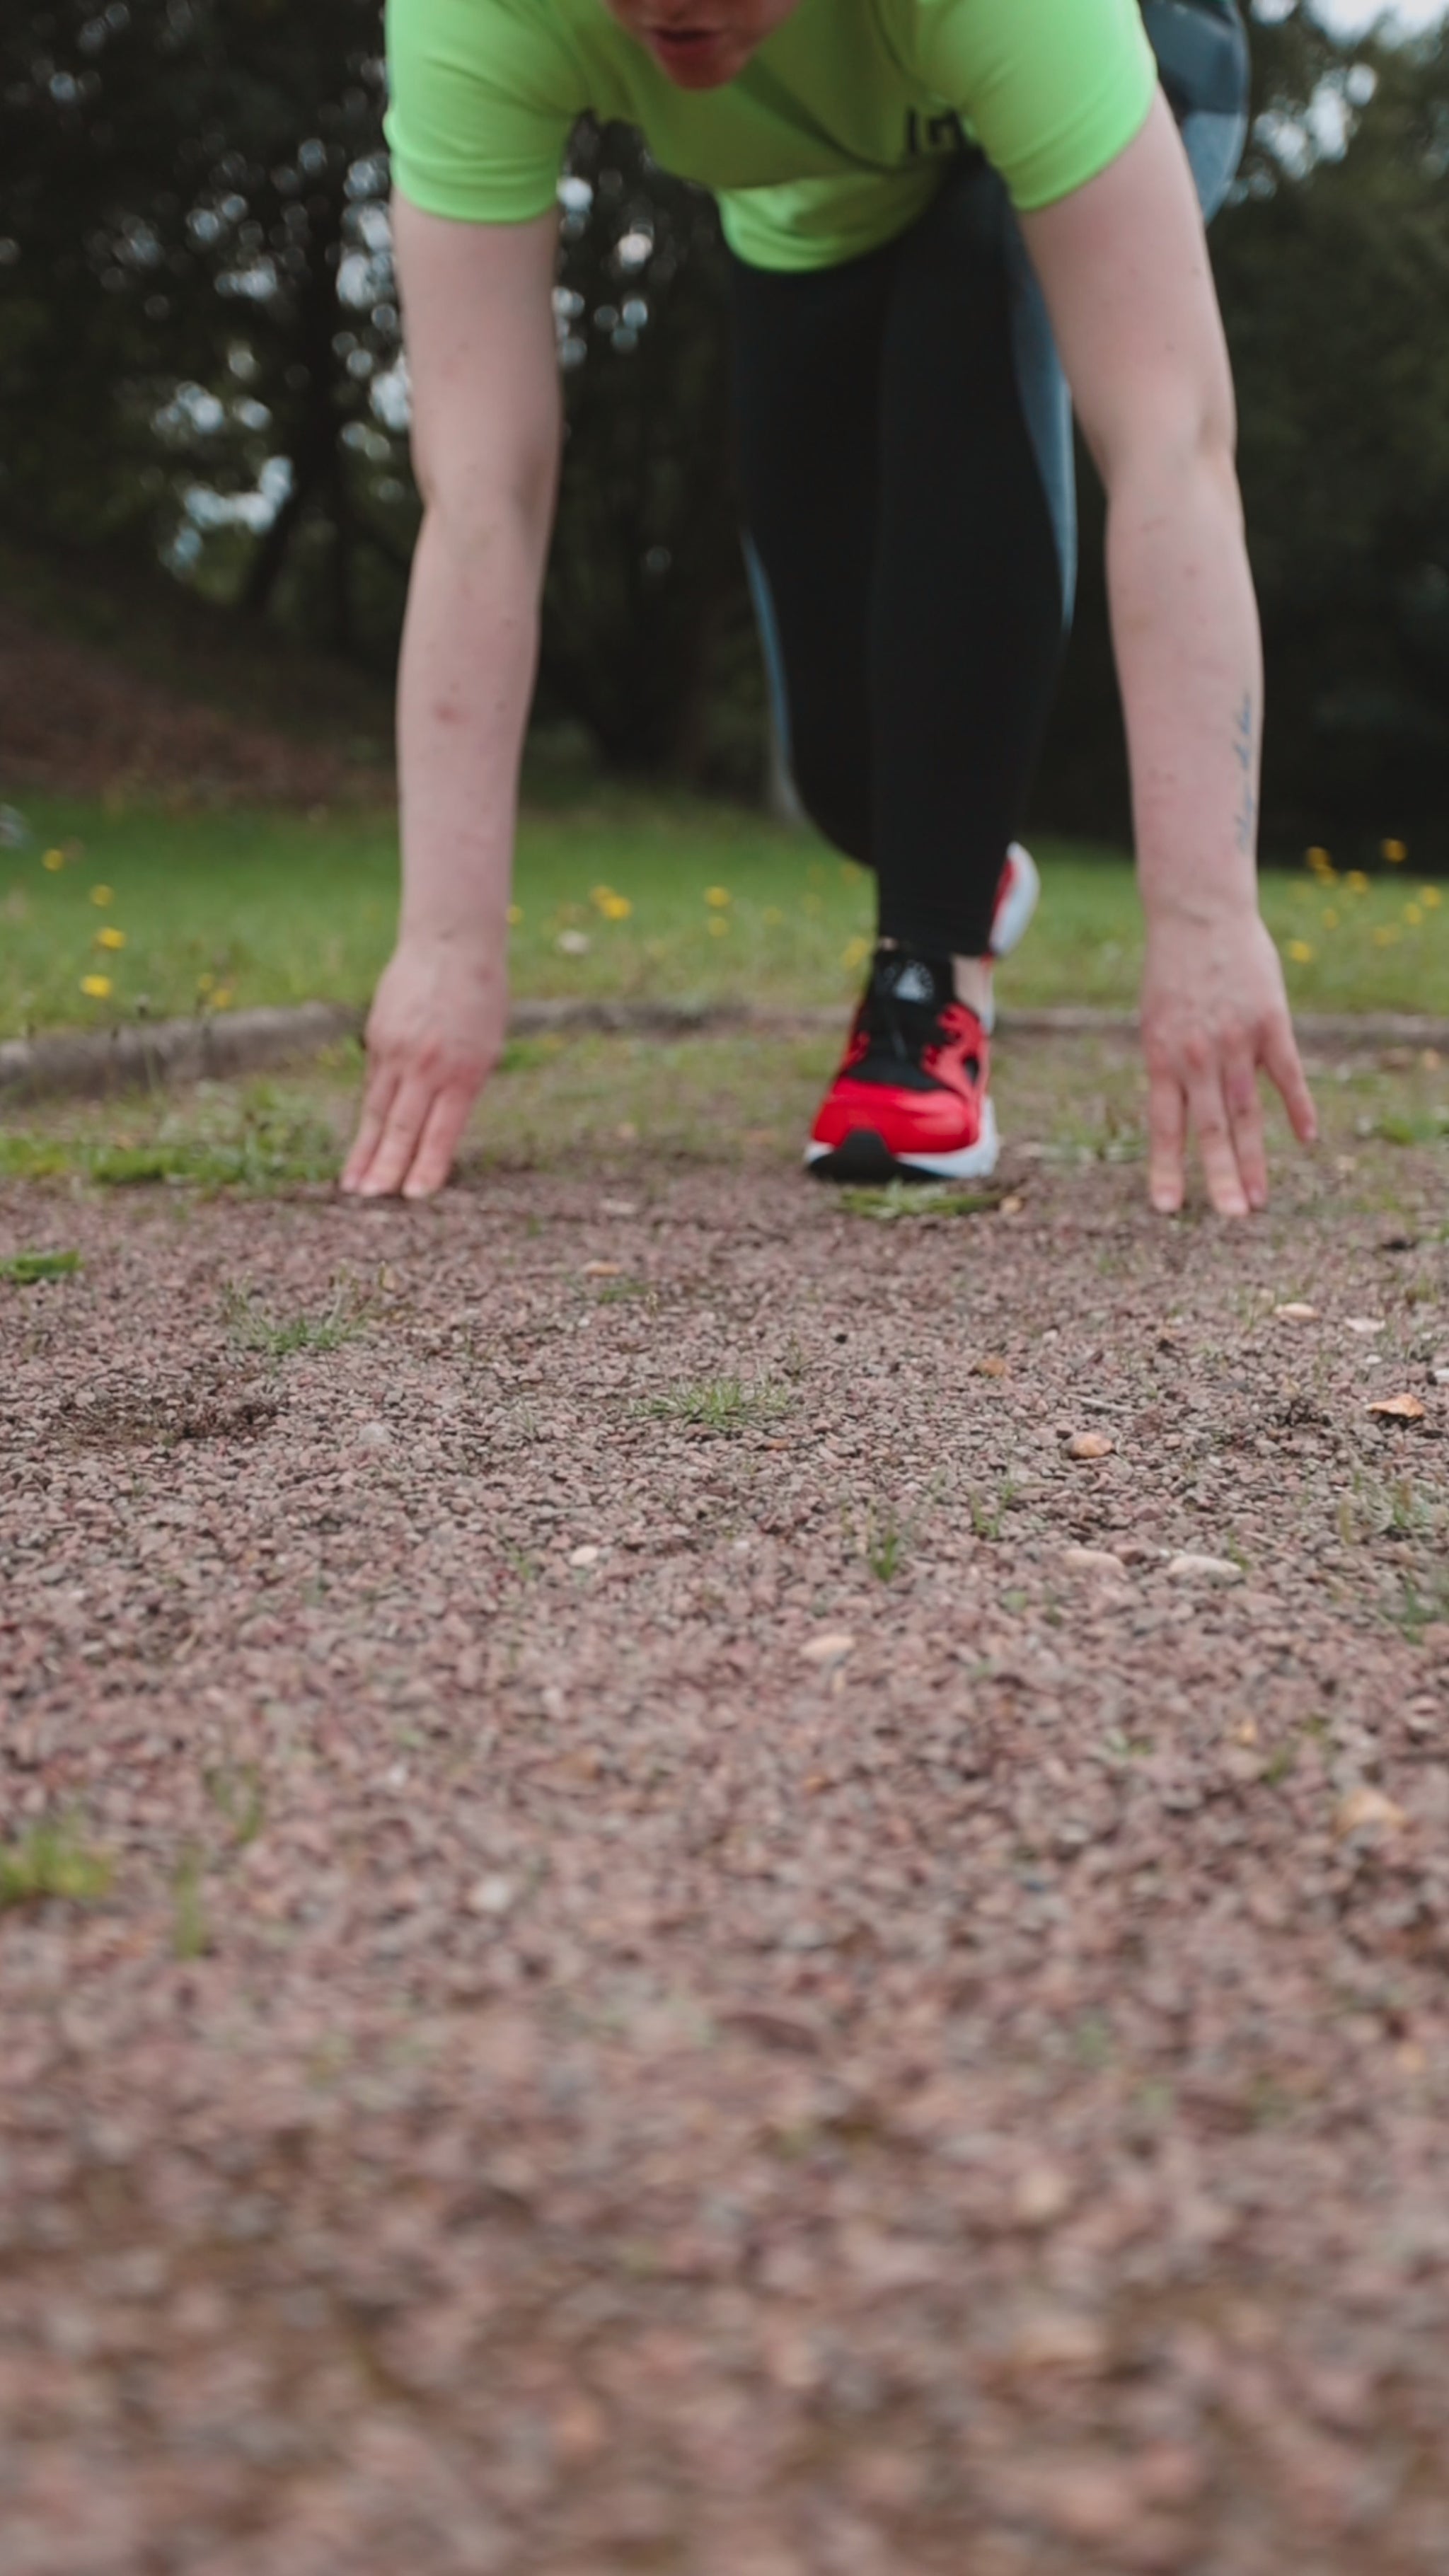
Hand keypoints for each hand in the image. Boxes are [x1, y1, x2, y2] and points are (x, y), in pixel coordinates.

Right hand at [341, 936, 506, 1198]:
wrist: (451, 944)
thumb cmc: (480, 1000)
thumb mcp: (487, 1049)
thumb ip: (460, 1088)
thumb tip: (434, 1129)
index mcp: (463, 1071)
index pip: (440, 1131)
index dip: (426, 1166)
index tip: (413, 1197)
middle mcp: (426, 1065)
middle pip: (401, 1127)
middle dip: (385, 1168)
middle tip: (370, 1201)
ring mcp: (396, 1050)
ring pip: (378, 1110)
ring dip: (365, 1151)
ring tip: (353, 1186)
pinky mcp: (377, 1037)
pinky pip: (373, 1084)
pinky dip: (369, 1115)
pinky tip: (361, 1144)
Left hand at [1140, 904, 1316, 1216]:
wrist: (1197, 914)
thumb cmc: (1173, 971)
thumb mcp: (1156, 1021)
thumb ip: (1171, 1066)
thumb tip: (1181, 1110)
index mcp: (1163, 1058)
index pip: (1165, 1126)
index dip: (1166, 1168)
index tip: (1168, 1210)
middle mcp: (1198, 1057)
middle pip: (1212, 1129)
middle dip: (1220, 1177)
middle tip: (1231, 1218)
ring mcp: (1236, 1041)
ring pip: (1249, 1112)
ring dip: (1254, 1159)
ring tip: (1259, 1201)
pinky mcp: (1271, 1023)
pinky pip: (1287, 1075)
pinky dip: (1299, 1108)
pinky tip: (1307, 1140)